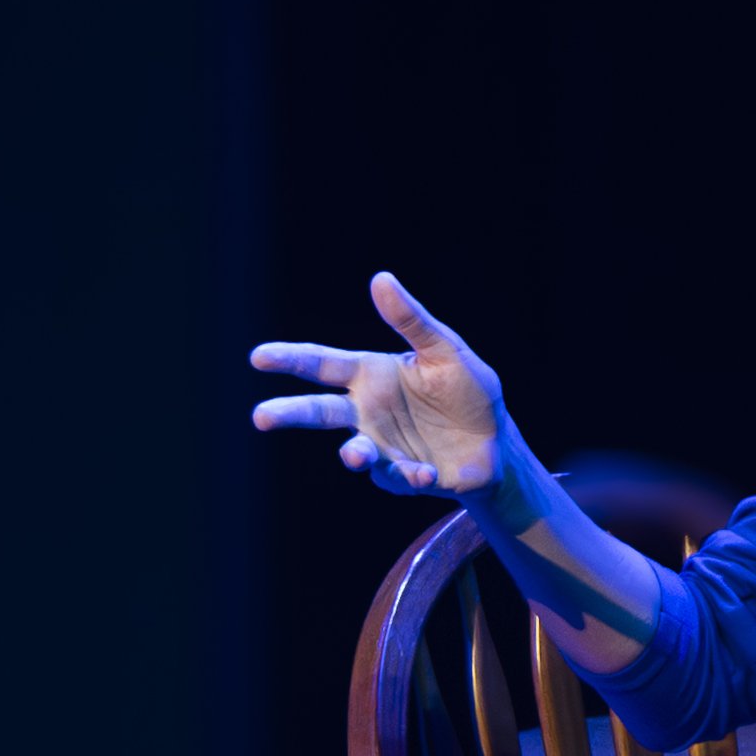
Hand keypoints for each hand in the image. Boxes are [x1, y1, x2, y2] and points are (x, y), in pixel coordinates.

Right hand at [249, 271, 504, 496]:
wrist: (497, 443)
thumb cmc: (467, 391)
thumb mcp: (445, 351)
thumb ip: (412, 321)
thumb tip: (380, 279)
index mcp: (370, 375)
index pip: (321, 364)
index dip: (290, 359)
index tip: (258, 357)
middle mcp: (366, 412)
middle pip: (318, 412)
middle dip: (288, 414)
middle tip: (260, 418)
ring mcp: (382, 446)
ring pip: (353, 452)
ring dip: (353, 453)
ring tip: (354, 454)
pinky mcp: (403, 476)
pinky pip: (396, 477)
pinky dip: (408, 475)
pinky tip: (425, 472)